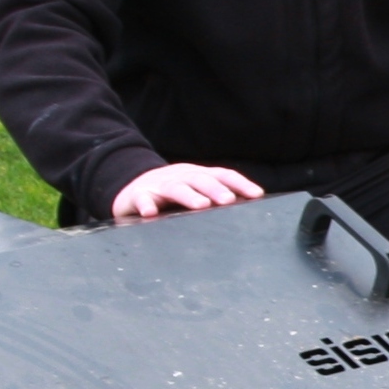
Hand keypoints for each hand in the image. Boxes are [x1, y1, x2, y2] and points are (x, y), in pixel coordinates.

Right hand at [112, 163, 264, 218]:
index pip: (222, 174)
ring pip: (175, 188)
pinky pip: (142, 199)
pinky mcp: (138, 195)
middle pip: (200, 179)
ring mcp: (159, 184)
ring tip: (201, 205)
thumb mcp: (194, 190)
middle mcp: (181, 176)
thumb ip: (216, 197)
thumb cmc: (171, 192)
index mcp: (197, 175)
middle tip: (228, 200)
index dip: (240, 183)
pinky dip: (146, 205)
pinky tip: (150, 213)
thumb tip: (248, 208)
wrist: (132, 186)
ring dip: (189, 196)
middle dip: (216, 189)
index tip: (256, 195)